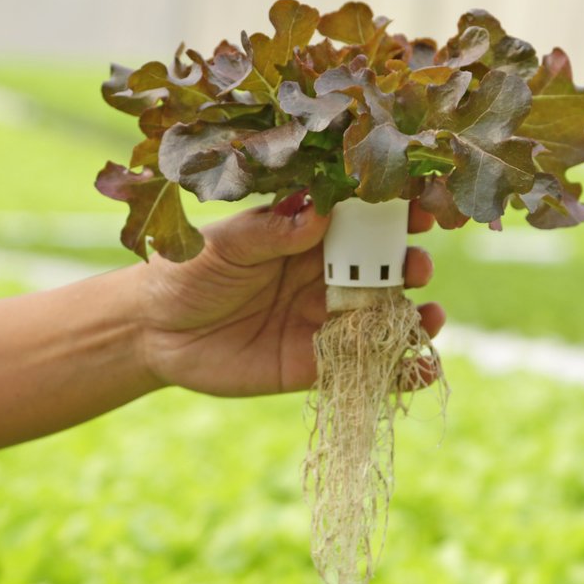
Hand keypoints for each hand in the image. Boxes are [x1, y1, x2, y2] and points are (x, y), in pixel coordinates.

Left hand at [133, 196, 445, 396]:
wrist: (152, 333)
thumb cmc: (185, 271)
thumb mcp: (225, 244)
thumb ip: (270, 231)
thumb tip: (319, 212)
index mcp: (306, 237)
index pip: (360, 222)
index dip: (393, 215)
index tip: (420, 210)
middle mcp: (323, 277)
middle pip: (382, 270)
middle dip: (408, 266)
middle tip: (416, 266)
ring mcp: (323, 322)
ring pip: (382, 319)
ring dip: (415, 319)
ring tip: (432, 318)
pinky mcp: (314, 365)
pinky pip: (364, 368)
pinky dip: (399, 372)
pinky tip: (425, 370)